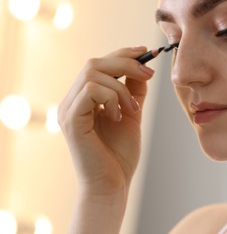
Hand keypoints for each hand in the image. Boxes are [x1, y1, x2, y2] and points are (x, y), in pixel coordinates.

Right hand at [58, 46, 153, 194]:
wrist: (114, 183)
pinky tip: (119, 116)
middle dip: (126, 62)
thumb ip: (133, 91)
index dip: (122, 53)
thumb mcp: (131, 114)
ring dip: (121, 86)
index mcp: (86, 98)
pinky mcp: (71, 120)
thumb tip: (142, 67)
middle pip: (95, 63)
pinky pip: (90, 90)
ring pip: (93, 73)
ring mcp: (69, 109)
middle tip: (149, 73)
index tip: (146, 51)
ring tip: (133, 108)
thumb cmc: (120, 153)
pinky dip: (111, 97)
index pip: (100, 64)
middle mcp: (73, 100)